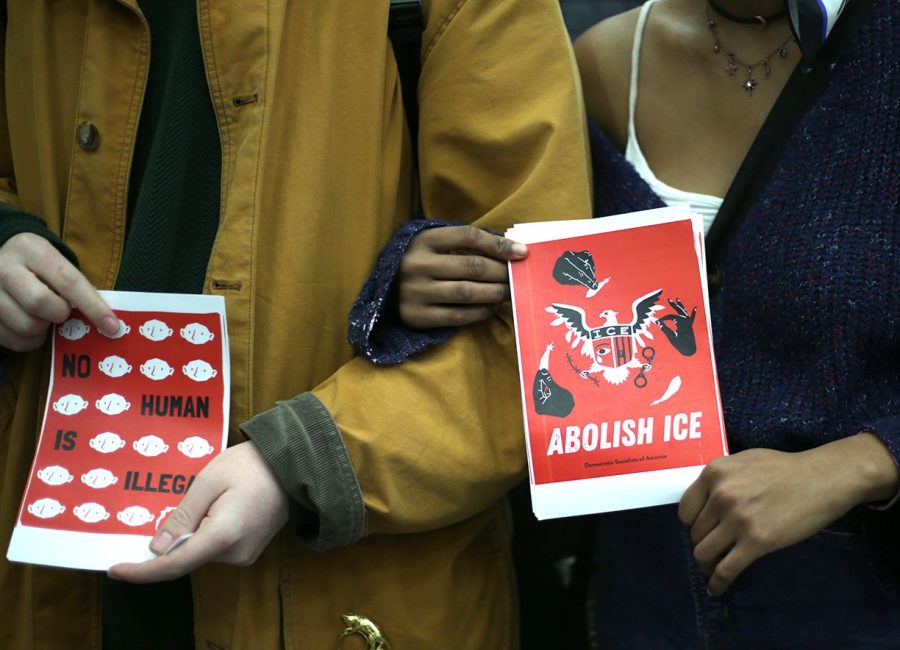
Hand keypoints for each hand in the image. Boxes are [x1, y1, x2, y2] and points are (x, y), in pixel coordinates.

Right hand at [0, 233, 118, 349]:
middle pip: (40, 303)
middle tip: (61, 311)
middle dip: (60, 314)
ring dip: (43, 330)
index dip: (93, 306)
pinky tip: (31, 328)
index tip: (112, 326)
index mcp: (31, 250)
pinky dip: (28, 341)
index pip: (68, 281)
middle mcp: (4, 267)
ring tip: (43, 318)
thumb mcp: (54, 261)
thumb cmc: (35, 264)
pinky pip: (12, 340)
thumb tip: (104, 321)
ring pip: (26, 326)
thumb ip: (74, 285)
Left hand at [108, 441, 289, 582]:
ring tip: (197, 502)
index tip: (115, 570)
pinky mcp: (249, 549)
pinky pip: (215, 548)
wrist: (293, 464)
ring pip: (200, 552)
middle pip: (187, 558)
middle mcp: (235, 553)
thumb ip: (182, 515)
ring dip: (187, 536)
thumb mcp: (209, 481)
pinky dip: (202, 535)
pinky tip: (207, 510)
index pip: (174, 564)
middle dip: (166, 545)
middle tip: (153, 515)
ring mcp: (245, 554)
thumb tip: (158, 548)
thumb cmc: (250, 465)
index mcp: (223, 535)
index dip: (142, 571)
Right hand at [397, 225, 526, 328]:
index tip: (522, 252)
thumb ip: (464, 244)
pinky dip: (480, 312)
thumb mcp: (434, 245)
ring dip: (495, 293)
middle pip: (472, 266)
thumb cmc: (420, 264)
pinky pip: (458, 315)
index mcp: (423, 240)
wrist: (383, 292)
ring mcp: (415, 292)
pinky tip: (491, 307)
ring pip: (467, 292)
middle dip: (502, 272)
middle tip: (517, 277)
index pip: (468, 236)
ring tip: (507, 293)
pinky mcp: (417, 316)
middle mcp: (417, 264)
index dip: (499, 244)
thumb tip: (510, 249)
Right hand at [656, 298, 696, 355]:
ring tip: (677, 299)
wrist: (690, 350)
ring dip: (680, 306)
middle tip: (669, 299)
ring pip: (684, 311)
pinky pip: (692, 317)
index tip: (658, 322)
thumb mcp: (671, 336)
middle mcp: (686, 321)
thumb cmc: (680, 344)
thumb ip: (664, 328)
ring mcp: (688, 322)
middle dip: (673, 305)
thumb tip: (656, 322)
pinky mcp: (690, 325)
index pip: (671, 316)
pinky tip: (695, 308)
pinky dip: (693, 313)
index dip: (664, 318)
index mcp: (682, 323)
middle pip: (679, 310)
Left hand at [678, 433, 899, 595]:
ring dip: (707, 564)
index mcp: (713, 473)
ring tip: (714, 568)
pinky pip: (725, 569)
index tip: (703, 529)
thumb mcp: (742, 462)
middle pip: (695, 533)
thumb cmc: (784, 469)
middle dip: (703, 543)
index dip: (692, 523)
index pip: (685, 510)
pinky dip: (718, 583)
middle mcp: (720, 495)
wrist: (822, 479)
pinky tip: (716, 589)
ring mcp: (737, 519)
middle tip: (716, 548)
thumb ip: (720, 479)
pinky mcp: (756, 541)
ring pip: (704, 553)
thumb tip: (703, 501)